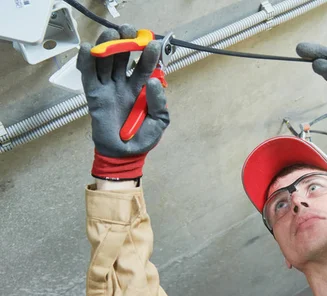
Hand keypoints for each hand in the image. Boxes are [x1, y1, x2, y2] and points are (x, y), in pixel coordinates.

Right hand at [77, 25, 169, 179]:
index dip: (148, 55)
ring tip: (112, 33)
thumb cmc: (142, 138)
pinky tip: (87, 48)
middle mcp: (124, 84)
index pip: (144, 66)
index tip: (152, 43)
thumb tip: (153, 82)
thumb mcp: (159, 120)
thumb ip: (158, 102)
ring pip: (106, 61)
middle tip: (130, 31)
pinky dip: (85, 61)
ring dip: (107, 45)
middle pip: (123, 58)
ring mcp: (108, 88)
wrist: (125, 154)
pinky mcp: (94, 95)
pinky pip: (88, 75)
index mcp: (141, 88)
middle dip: (126, 42)